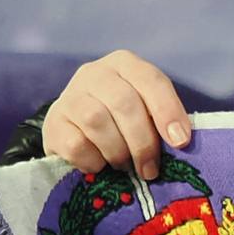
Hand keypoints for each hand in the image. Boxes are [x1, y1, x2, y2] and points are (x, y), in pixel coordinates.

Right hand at [41, 50, 192, 178]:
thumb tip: (180, 141)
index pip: (151, 81)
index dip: (168, 111)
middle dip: (143, 142)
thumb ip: (162, 120)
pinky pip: (76, 144)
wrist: (74, 130)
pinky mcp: (53, 121)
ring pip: (97, 121)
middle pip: (124, 103)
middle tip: (150, 169)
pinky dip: (94, 160)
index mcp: (125, 65)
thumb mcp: (147, 113)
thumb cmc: (122, 122)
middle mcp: (95, 73)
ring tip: (124, 166)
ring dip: (117, 152)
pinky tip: (99, 164)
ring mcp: (70, 95)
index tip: (180, 142)